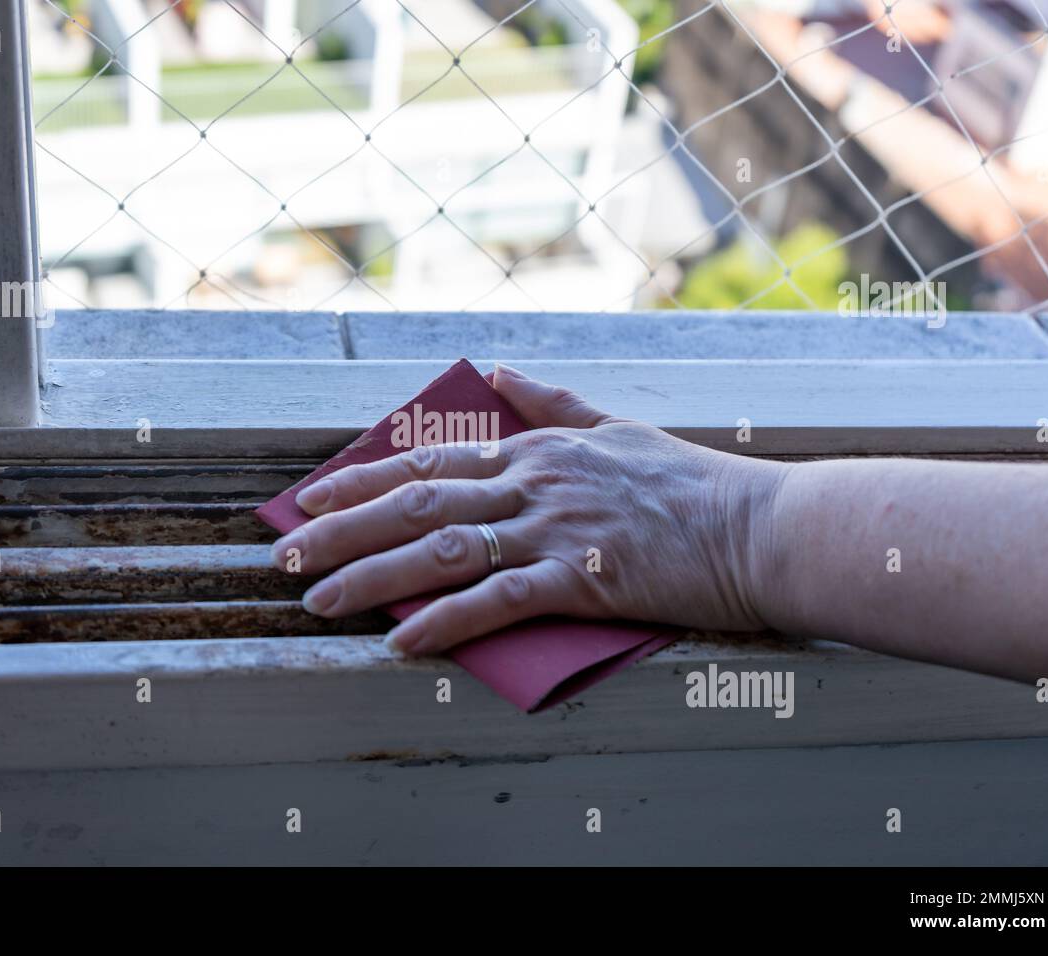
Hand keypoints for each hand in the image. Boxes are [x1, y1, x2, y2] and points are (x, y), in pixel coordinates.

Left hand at [270, 365, 789, 655]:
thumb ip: (552, 401)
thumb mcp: (617, 426)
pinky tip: (402, 642)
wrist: (761, 526)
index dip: (361, 482)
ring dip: (373, 577)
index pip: (430, 462)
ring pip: (442, 550)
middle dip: (342, 531)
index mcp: (538, 450)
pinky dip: (445, 622)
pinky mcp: (583, 581)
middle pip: (417, 504)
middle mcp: (534, 483)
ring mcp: (555, 530)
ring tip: (319, 602)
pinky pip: (498, 602)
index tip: (310, 501)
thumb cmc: (692, 484)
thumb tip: (497, 367)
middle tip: (287, 557)